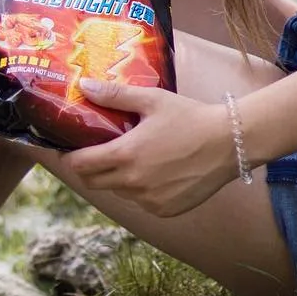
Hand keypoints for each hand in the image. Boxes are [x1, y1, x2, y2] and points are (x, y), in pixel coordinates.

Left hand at [65, 80, 239, 216]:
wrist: (228, 143)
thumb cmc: (189, 117)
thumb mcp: (152, 100)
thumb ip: (115, 95)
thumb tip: (84, 85)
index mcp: (125, 155)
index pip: (80, 164)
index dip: (69, 157)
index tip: (68, 148)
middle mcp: (133, 183)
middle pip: (93, 183)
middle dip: (87, 168)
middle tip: (93, 152)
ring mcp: (150, 200)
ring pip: (118, 192)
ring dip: (115, 178)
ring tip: (129, 157)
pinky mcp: (166, 210)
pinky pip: (141, 202)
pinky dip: (139, 190)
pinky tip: (153, 171)